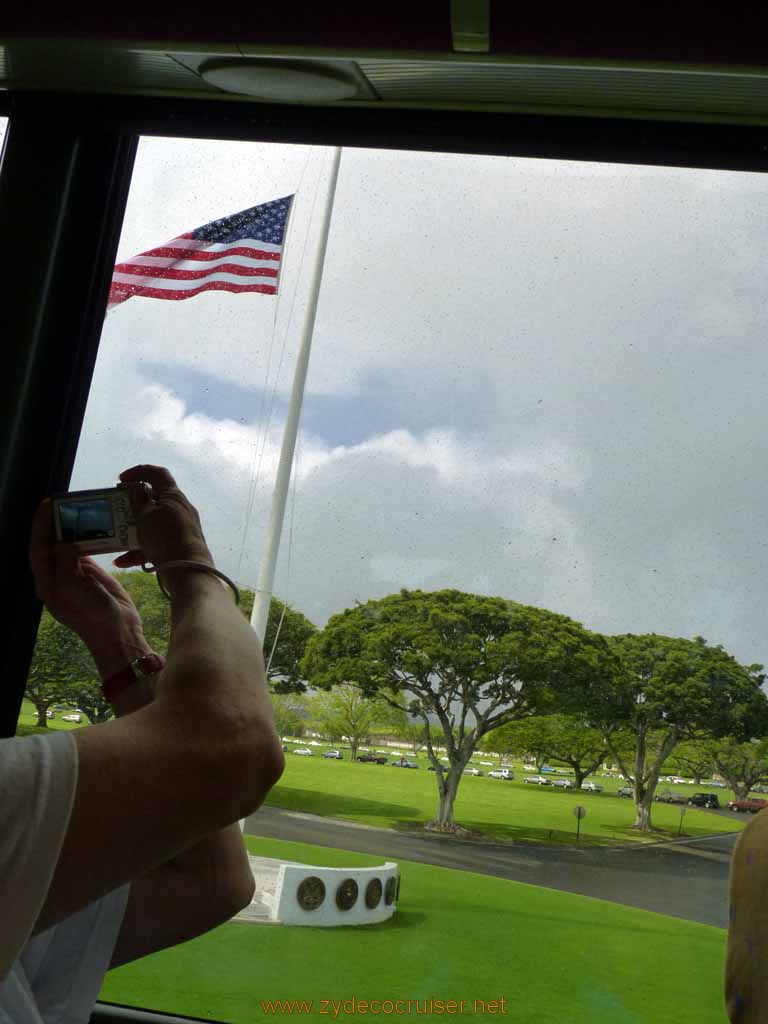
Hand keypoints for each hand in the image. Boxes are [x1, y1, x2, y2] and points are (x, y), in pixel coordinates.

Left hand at [29, 499, 145, 658]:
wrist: (117, 632)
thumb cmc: (91, 614)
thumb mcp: (72, 587)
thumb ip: (65, 561)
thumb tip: (65, 541)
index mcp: (46, 581)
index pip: (38, 547)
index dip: (41, 525)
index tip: (48, 504)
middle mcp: (57, 575)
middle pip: (52, 543)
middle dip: (56, 522)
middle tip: (65, 501)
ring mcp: (75, 572)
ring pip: (69, 544)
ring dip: (73, 527)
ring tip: (80, 508)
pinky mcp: (92, 572)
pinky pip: (86, 549)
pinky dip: (88, 535)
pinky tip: (93, 523)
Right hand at [112, 465, 213, 572]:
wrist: (187, 570)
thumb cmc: (165, 537)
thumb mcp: (146, 515)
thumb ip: (138, 499)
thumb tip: (137, 487)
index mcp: (173, 496)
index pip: (158, 474)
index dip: (139, 472)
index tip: (121, 480)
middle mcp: (179, 509)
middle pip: (154, 501)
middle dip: (133, 507)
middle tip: (117, 512)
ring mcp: (180, 528)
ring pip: (152, 525)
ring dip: (133, 532)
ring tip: (116, 541)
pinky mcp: (179, 546)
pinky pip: (156, 544)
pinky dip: (140, 550)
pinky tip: (123, 562)